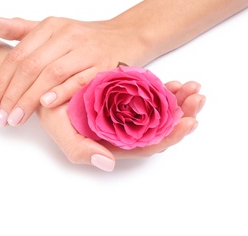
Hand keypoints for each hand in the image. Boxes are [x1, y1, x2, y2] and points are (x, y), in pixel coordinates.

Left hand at [0, 16, 146, 126]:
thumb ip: (21, 29)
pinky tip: (45, 104)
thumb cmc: (85, 37)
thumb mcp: (52, 29)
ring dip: (30, 98)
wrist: (126, 36)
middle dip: (11, 94)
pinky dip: (62, 92)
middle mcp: (67, 36)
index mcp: (50, 27)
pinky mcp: (104, 66)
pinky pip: (80, 80)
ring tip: (15, 118)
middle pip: (31, 66)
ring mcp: (86, 50)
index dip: (0, 81)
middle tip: (0, 118)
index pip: (18, 55)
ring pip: (51, 74)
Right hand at [36, 80, 204, 171]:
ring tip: (193, 88)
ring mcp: (128, 114)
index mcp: (113, 143)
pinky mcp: (128, 98)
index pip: (147, 146)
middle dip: (182, 115)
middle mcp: (124, 132)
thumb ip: (79, 150)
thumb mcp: (60, 129)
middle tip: (198, 99)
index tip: (188, 123)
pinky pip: (153, 98)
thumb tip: (108, 163)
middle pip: (161, 130)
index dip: (169, 137)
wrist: (49, 87)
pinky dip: (166, 91)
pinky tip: (176, 84)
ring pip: (161, 114)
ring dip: (179, 102)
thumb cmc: (54, 110)